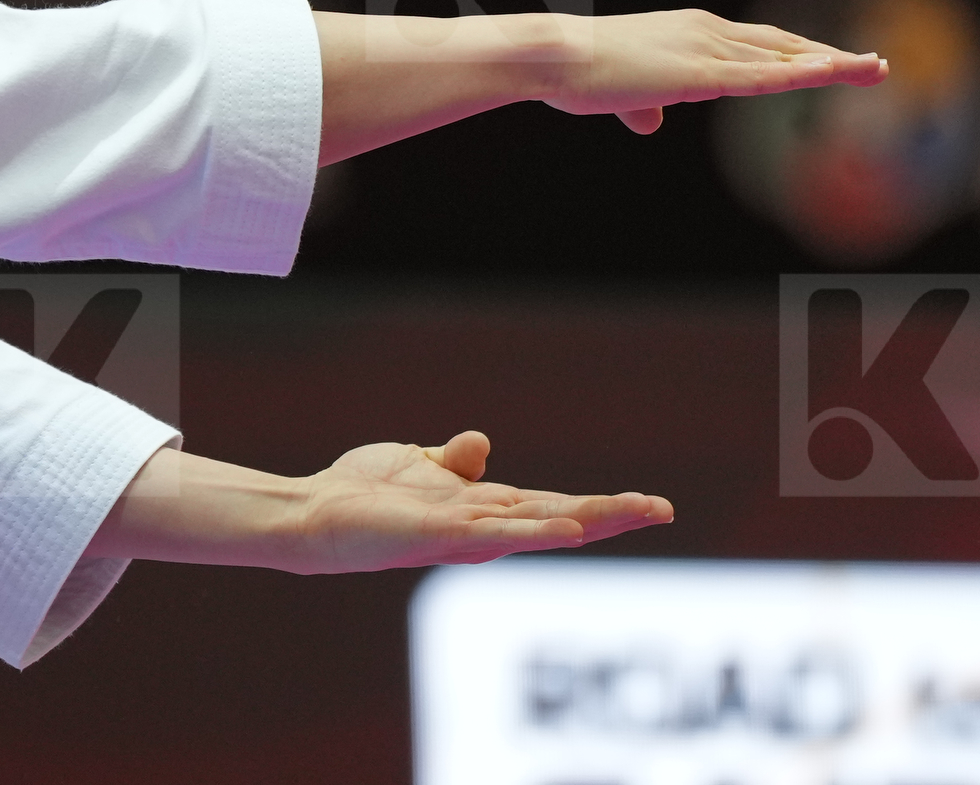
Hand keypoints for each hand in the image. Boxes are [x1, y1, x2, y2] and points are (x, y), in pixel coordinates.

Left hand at [281, 430, 671, 574]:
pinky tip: (568, 528)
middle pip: (560, 516)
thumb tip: (483, 442)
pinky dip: (533, 532)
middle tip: (664, 508)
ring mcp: (465, 534)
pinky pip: (494, 534)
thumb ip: (455, 459)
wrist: (316, 514)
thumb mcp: (419, 463)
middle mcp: (483, 525)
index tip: (648, 503)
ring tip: (636, 513)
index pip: (553, 504)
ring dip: (589, 520)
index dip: (598, 505)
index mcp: (483, 508)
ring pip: (539, 525)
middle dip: (612, 514)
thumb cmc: (365, 495)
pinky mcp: (440, 536)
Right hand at [533, 9, 885, 135]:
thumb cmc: (578, 72)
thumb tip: (649, 123)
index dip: (803, 52)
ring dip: (833, 65)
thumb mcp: (621, 92)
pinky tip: (833, 72)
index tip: (839, 60)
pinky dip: (801, 75)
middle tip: (879, 65)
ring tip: (877, 69)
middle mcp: (708, 31)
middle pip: (785, 46)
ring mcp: (706, 50)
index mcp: (693, 32)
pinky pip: (760, 78)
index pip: (762, 43)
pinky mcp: (697, 74)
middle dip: (832, 56)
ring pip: (783, 60)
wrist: (553, 58)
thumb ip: (642, 105)